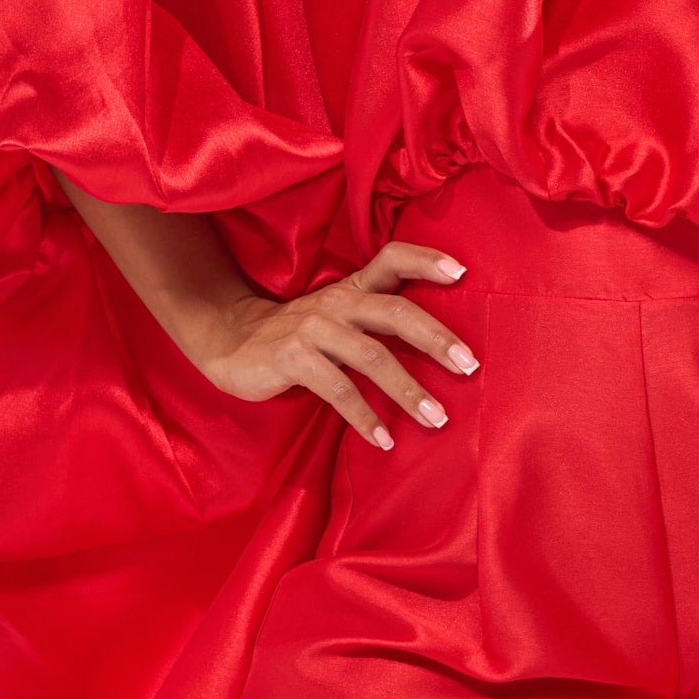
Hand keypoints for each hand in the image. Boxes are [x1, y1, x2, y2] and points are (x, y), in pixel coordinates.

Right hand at [178, 242, 477, 446]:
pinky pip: (339, 391)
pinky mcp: (292, 358)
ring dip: (408, 391)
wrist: (229, 341)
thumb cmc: (299, 334)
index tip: (462, 273)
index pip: (391, 258)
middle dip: (436, 339)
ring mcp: (313, 328)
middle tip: (469, 366)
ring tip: (436, 419)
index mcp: (352, 287)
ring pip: (372, 357)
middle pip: (395, 312)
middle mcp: (336, 302)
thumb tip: (440, 343)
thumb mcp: (337, 314)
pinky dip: (365, 418)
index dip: (426, 260)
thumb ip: (376, 316)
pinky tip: (385, 440)